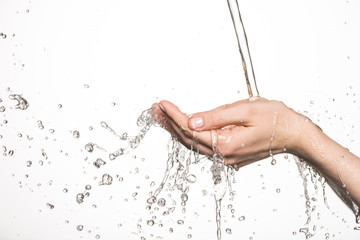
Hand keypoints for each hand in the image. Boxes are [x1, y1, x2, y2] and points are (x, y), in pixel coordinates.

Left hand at [154, 98, 309, 168]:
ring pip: (194, 143)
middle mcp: (224, 155)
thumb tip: (191, 120)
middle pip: (189, 139)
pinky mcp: (230, 155)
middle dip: (170, 123)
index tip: (162, 104)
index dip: (174, 116)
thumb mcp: (245, 110)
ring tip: (163, 116)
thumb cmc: (276, 119)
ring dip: (178, 129)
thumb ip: (216, 117)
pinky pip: (204, 144)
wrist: (295, 134)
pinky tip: (184, 125)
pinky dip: (191, 134)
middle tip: (156, 109)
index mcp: (227, 144)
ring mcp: (226, 158)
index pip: (191, 130)